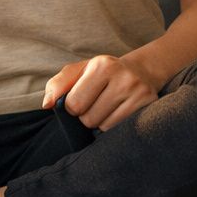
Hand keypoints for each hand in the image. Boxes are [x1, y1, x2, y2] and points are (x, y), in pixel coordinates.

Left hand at [42, 54, 157, 130]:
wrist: (139, 71)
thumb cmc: (102, 74)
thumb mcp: (79, 72)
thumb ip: (57, 85)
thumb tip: (47, 105)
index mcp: (102, 65)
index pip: (74, 104)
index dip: (73, 107)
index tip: (80, 101)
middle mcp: (123, 77)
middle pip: (89, 119)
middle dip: (87, 116)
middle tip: (96, 105)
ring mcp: (139, 92)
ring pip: (104, 127)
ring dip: (101, 123)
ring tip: (108, 108)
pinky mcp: (148, 105)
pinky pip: (120, 131)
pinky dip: (114, 127)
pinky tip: (118, 114)